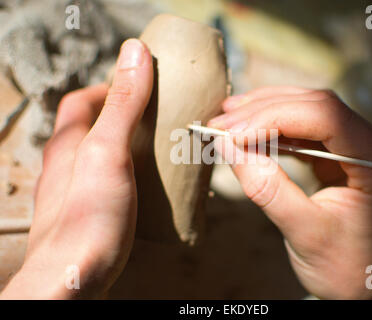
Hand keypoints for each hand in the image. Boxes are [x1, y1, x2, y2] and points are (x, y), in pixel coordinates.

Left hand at [0, 39, 152, 298]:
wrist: (74, 277)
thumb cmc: (87, 218)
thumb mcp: (108, 152)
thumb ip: (123, 105)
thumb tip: (135, 54)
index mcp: (68, 145)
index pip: (82, 102)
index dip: (107, 88)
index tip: (138, 88)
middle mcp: (67, 167)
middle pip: (93, 129)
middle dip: (124, 118)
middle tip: (157, 120)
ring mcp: (77, 192)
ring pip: (103, 159)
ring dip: (129, 149)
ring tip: (159, 152)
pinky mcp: (91, 215)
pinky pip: (111, 184)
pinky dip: (130, 177)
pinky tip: (149, 188)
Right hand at [208, 87, 371, 298]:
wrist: (360, 284)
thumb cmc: (342, 267)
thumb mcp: (303, 232)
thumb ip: (266, 188)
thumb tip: (227, 146)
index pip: (329, 118)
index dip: (276, 117)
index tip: (234, 134)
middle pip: (318, 107)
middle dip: (264, 112)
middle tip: (221, 124)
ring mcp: (360, 146)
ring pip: (309, 110)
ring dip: (265, 112)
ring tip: (228, 121)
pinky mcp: (341, 153)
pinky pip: (306, 128)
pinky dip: (273, 127)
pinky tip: (248, 130)